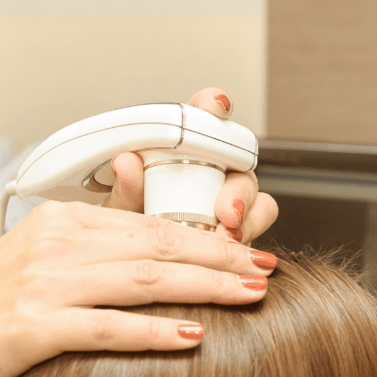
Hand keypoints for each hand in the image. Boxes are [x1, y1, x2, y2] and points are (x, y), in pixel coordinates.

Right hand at [0, 88, 279, 376]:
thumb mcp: (40, 259)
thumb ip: (97, 242)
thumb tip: (155, 234)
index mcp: (63, 222)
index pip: (151, 223)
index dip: (209, 236)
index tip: (250, 249)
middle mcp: (57, 244)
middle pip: (158, 245)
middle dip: (222, 257)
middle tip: (266, 270)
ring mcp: (45, 284)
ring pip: (143, 278)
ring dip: (205, 286)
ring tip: (250, 296)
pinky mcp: (33, 327)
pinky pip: (107, 327)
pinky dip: (154, 330)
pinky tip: (193, 336)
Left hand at [102, 87, 278, 245]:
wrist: (136, 270)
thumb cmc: (129, 235)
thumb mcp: (120, 212)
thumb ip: (125, 189)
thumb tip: (127, 162)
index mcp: (181, 152)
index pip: (201, 118)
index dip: (212, 106)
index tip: (214, 107)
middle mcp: (211, 171)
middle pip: (239, 161)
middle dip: (236, 184)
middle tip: (224, 208)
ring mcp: (230, 200)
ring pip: (256, 195)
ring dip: (247, 213)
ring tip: (228, 233)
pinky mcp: (242, 228)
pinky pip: (257, 225)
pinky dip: (249, 234)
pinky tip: (232, 245)